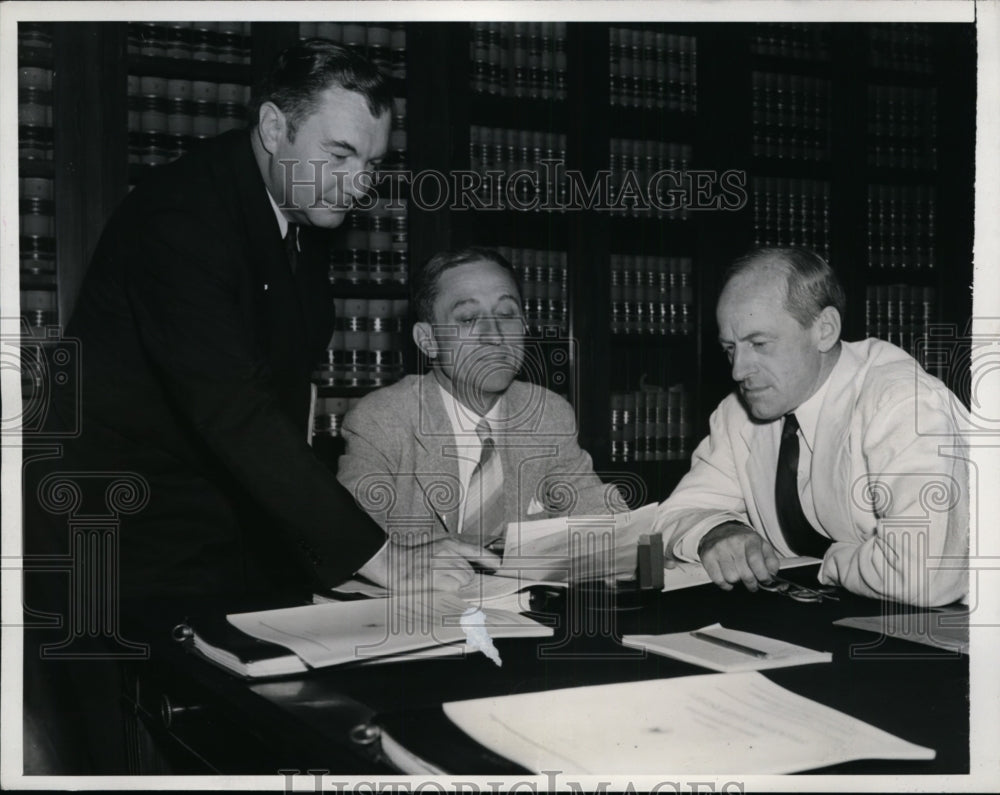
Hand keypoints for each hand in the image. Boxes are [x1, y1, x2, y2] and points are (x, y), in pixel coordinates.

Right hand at [358, 534, 500, 593]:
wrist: (391, 562)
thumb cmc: (409, 557)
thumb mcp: (432, 547)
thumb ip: (450, 555)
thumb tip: (465, 567)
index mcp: (448, 543)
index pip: (476, 551)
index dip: (489, 559)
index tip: (498, 566)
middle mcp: (448, 552)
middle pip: (470, 571)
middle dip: (461, 578)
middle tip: (444, 578)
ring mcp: (442, 564)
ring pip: (463, 580)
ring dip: (454, 584)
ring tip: (436, 581)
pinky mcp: (436, 576)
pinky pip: (453, 587)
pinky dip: (446, 589)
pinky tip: (434, 585)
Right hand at [697, 522, 778, 591]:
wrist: (720, 529)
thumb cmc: (744, 541)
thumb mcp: (762, 546)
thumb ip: (771, 561)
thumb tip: (772, 575)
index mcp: (749, 539)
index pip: (756, 562)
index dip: (763, 576)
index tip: (765, 581)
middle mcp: (733, 542)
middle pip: (745, 574)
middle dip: (752, 583)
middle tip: (753, 584)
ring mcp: (719, 549)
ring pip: (731, 578)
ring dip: (737, 582)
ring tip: (738, 575)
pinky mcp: (707, 556)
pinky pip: (718, 580)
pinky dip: (725, 584)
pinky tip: (728, 578)